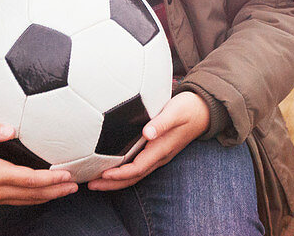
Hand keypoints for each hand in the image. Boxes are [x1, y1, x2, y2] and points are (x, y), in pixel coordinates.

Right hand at [0, 122, 78, 204]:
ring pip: (28, 200)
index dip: (49, 178)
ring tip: (68, 189)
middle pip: (32, 194)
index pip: (28, 180)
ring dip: (50, 196)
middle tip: (75, 185)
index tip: (65, 173)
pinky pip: (21, 200)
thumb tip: (11, 129)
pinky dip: (37, 197)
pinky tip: (49, 191)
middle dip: (55, 190)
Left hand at [86, 91, 209, 190]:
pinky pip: (138, 166)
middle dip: (112, 183)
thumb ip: (161, 122)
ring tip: (96, 181)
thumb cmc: (188, 108)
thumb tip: (147, 133)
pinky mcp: (156, 150)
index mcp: (161, 149)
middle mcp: (159, 156)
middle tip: (91, 185)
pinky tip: (110, 167)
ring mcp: (158, 155)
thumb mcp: (175, 111)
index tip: (103, 174)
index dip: (120, 173)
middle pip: (133, 177)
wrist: (203, 110)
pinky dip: (123, 171)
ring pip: (135, 174)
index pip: (138, 168)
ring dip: (116, 180)